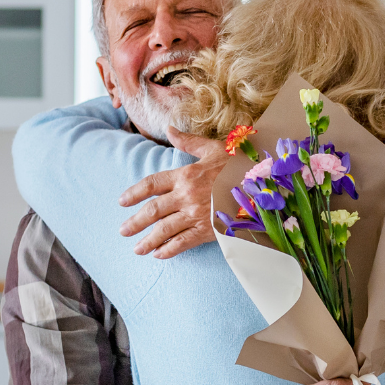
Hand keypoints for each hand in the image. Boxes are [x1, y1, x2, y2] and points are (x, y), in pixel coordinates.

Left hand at [118, 127, 226, 258]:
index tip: (122, 202)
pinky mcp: (208, 230)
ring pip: (165, 230)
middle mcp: (186, 196)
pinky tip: (159, 255)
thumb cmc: (238, 165)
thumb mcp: (213, 149)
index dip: (134, 193)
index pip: (151, 184)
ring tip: (137, 249)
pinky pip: (183, 242)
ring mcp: (196, 214)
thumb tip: (169, 130)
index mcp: (185, 175)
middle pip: (153, 211)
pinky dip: (169, 250)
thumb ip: (188, 142)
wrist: (263, 186)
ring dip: (148, 241)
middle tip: (123, 231)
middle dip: (135, 223)